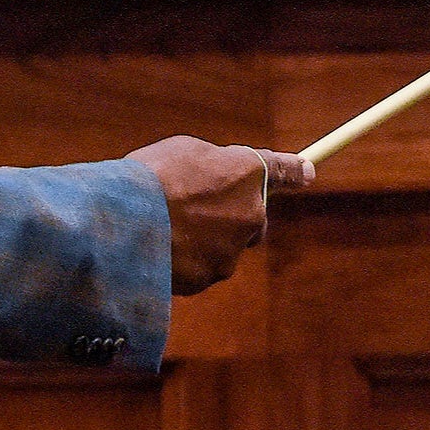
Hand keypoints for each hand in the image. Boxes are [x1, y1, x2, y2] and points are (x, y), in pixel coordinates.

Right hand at [124, 136, 314, 293]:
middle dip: (230, 215)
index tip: (306, 172)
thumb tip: (222, 178)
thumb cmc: (148, 177)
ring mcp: (231, 251)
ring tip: (162, 226)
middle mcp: (251, 214)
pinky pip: (198, 268)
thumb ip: (215, 165)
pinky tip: (156, 248)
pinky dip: (183, 260)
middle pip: (251, 218)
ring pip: (222, 246)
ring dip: (201, 239)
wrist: (123, 223)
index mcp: (247, 173)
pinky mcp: (208, 278)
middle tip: (192, 205)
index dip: (293, 171)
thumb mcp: (183, 152)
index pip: (282, 171)